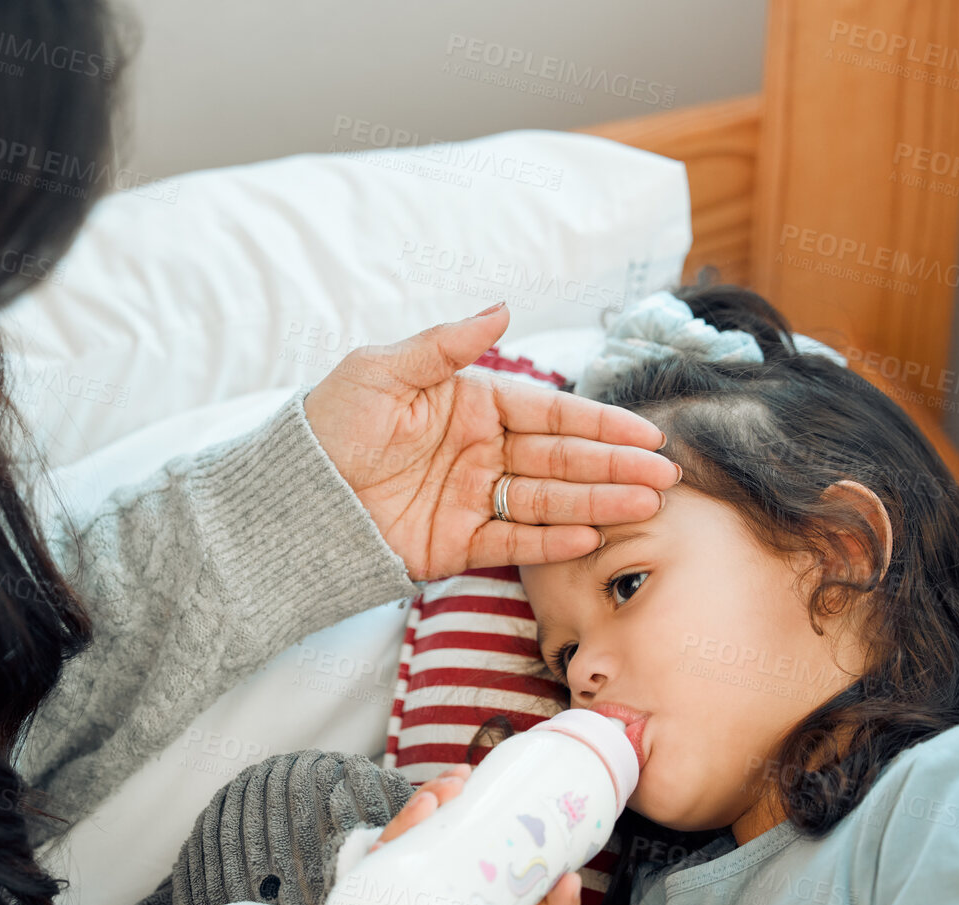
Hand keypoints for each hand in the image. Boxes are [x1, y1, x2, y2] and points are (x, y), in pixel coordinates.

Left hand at [304, 304, 675, 580]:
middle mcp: (481, 453)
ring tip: (646, 506)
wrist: (291, 492)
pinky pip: (511, 543)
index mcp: (472, 405)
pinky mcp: (454, 544)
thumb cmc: (331, 422)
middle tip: (667, 477)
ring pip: (548, 501)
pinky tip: (589, 536)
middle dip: (615, 467)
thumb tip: (503, 306)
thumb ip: (446, 344)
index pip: (551, 414)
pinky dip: (549, 541)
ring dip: (598, 504)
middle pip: (562, 459)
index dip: (600, 424)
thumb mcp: (384, 370)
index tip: (645, 435)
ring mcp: (472, 500)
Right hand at [368, 762, 583, 904]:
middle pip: (402, 837)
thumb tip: (574, 879)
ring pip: (381, 863)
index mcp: (443, 877)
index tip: (462, 776)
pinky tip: (377, 858)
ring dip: (397, 829)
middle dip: (419, 804)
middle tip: (449, 789)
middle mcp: (413, 891)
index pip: (430, 828)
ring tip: (427, 807)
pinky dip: (365, 885)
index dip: (437, 797)